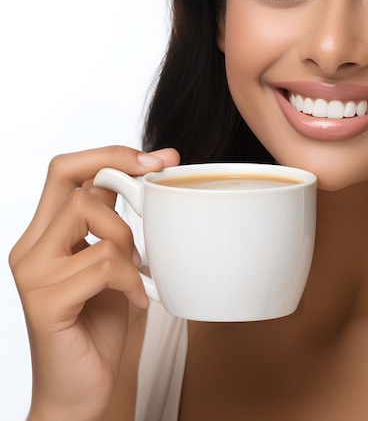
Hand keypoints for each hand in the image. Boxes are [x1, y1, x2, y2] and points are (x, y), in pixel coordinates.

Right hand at [9, 146, 179, 420]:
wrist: (86, 391)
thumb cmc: (103, 324)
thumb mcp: (115, 262)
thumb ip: (114, 224)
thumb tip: (143, 177)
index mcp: (47, 234)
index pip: (66, 170)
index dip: (112, 154)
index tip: (159, 159)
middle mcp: (31, 247)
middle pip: (69, 178)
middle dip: (121, 177)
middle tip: (156, 195)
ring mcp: (33, 274)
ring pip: (88, 215)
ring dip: (128, 239)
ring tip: (137, 272)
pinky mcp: (44, 303)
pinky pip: (102, 264)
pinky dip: (131, 279)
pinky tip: (136, 299)